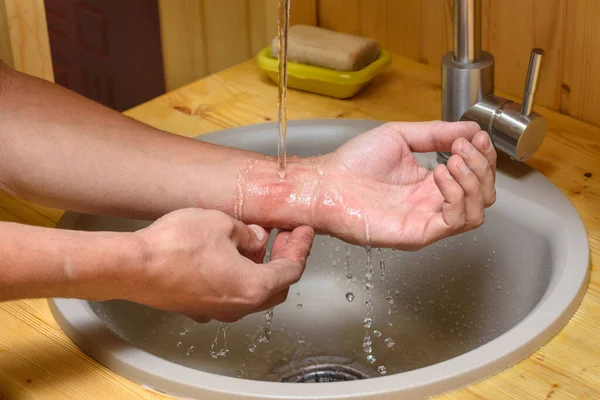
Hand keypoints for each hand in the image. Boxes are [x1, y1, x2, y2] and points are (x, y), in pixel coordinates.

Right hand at [129, 208, 313, 322]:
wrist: (133, 267)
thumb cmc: (177, 245)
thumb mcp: (223, 224)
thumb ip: (249, 233)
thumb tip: (258, 239)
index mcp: (253, 287)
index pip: (291, 269)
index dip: (301, 247)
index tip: (305, 231)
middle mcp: (238, 306)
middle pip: (276, 286)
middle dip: (284, 258)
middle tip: (285, 236)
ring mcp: (216, 311)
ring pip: (252, 292)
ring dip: (261, 268)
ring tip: (258, 241)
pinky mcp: (197, 308)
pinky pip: (230, 294)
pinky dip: (240, 275)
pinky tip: (230, 255)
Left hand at [314, 121, 496, 249]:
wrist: (325, 182)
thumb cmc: (353, 163)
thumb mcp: (400, 136)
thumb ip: (437, 133)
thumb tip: (472, 128)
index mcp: (430, 184)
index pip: (476, 177)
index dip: (484, 157)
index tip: (476, 137)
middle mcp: (432, 204)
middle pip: (483, 196)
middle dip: (482, 167)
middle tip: (462, 148)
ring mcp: (426, 220)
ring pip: (476, 212)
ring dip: (473, 182)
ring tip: (452, 160)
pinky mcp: (417, 233)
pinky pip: (454, 223)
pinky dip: (456, 196)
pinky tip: (438, 175)